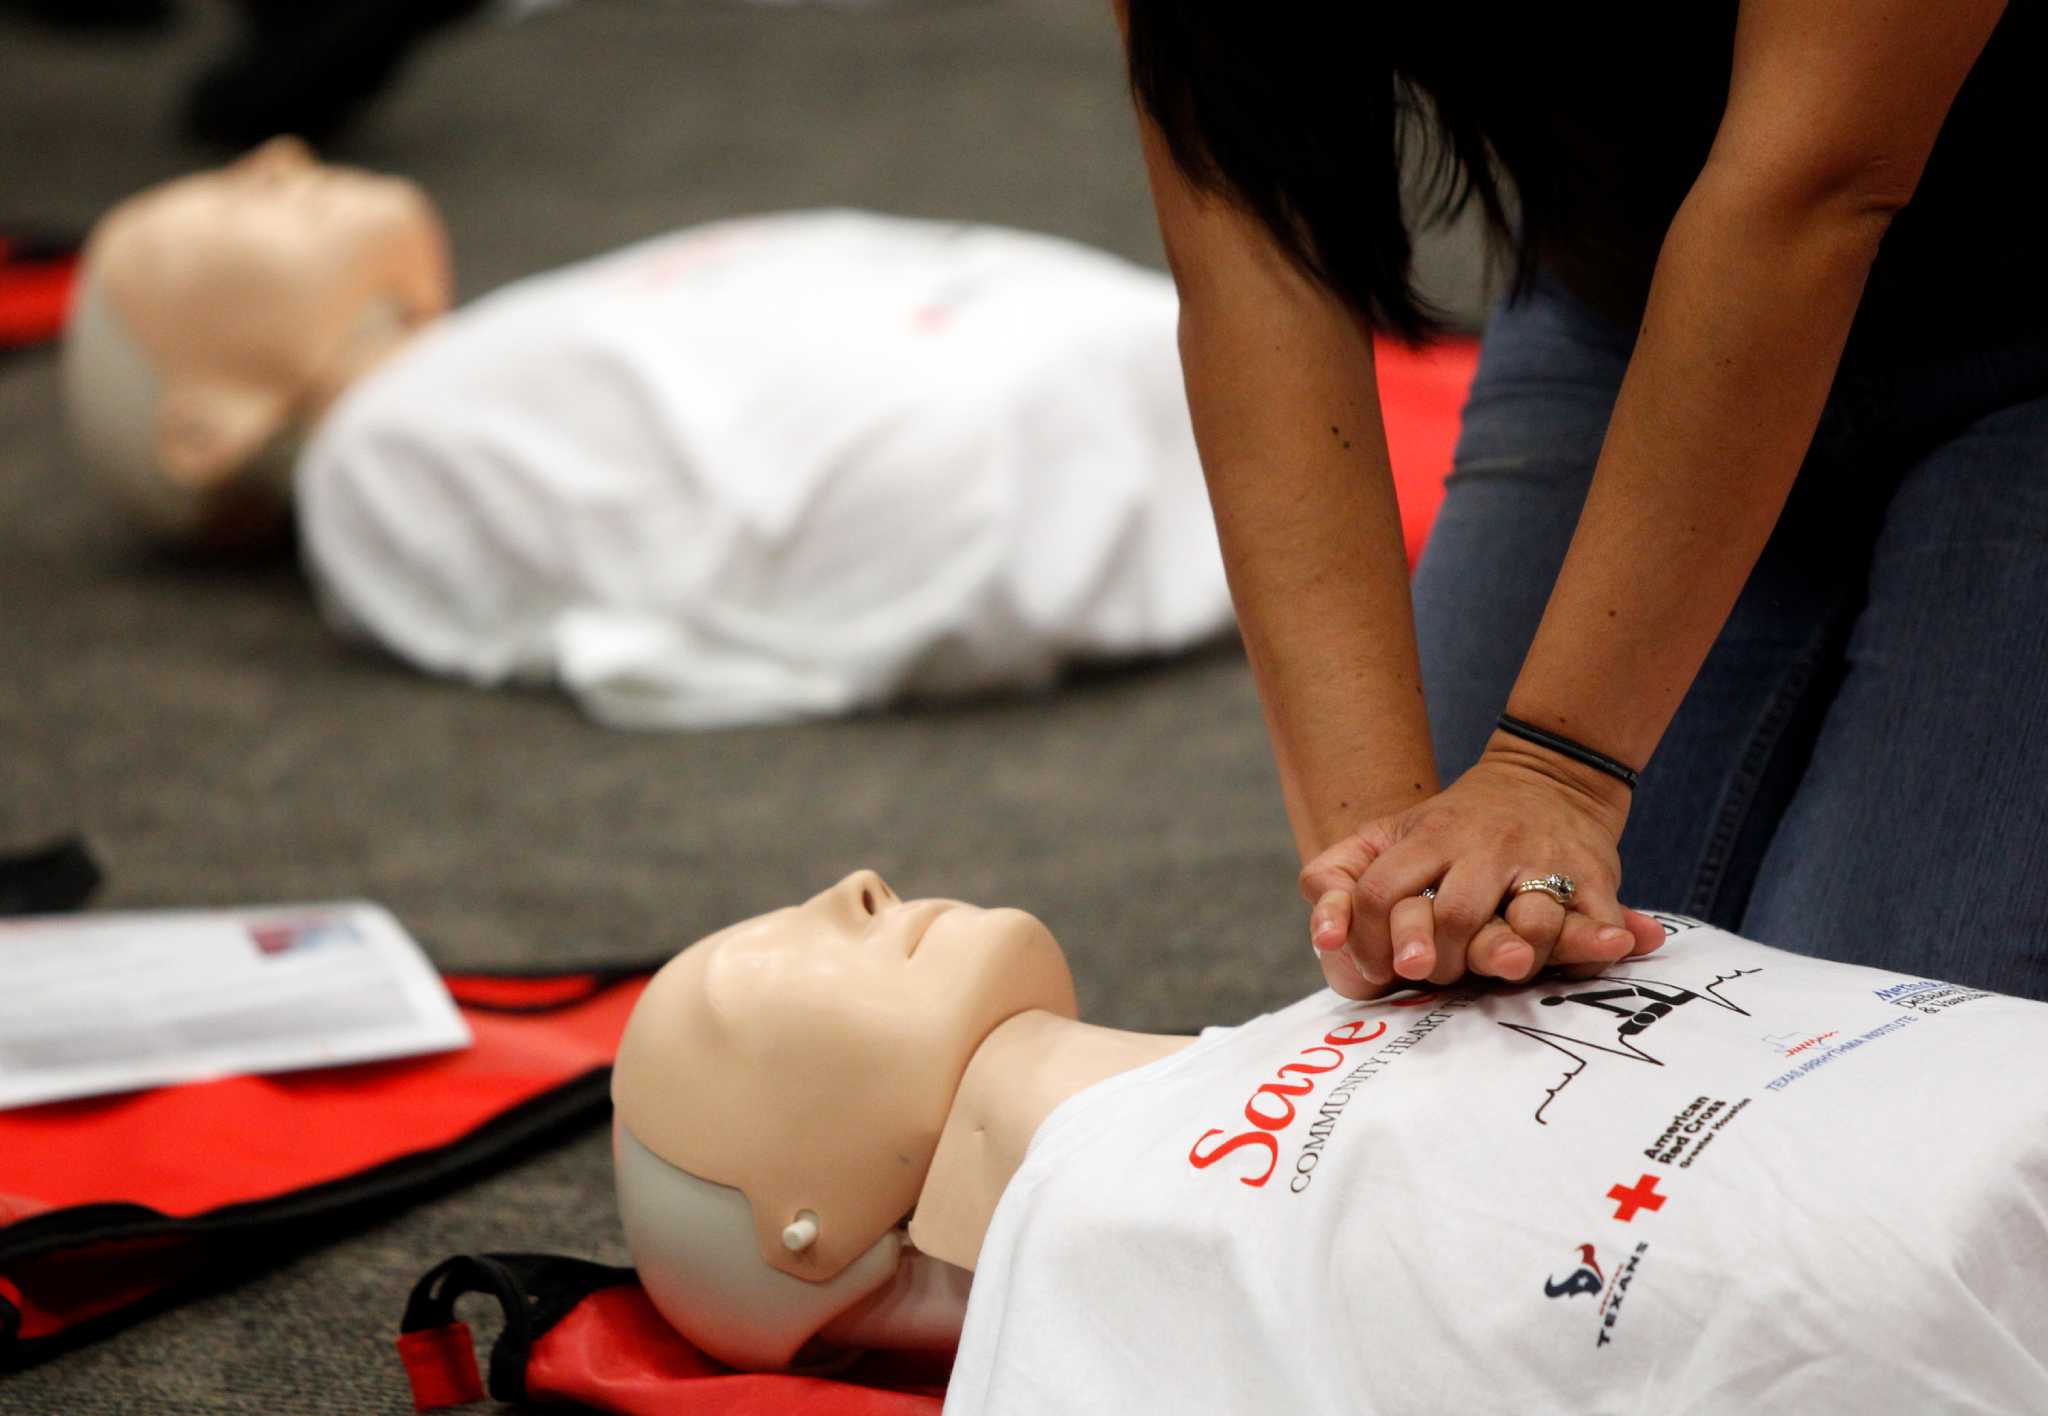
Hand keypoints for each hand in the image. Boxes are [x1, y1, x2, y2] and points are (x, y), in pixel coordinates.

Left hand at [1299, 735, 1666, 997]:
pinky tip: (1611, 947)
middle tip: (1438, 973)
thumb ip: (1336, 878)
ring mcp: (1540, 860)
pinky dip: (1599, 940)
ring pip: (1527, 922)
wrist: (1547, 778)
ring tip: (1502, 967)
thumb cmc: (1450, 829)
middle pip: (1453, 918)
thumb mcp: (1385, 835)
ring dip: (1511, 957)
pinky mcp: (1592, 876)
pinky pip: (1593, 918)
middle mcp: (1484, 846)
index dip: (1370, 940)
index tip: (1380, 966)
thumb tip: (1324, 940)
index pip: (1379, 894)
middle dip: (1439, 958)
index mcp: (1428, 837)